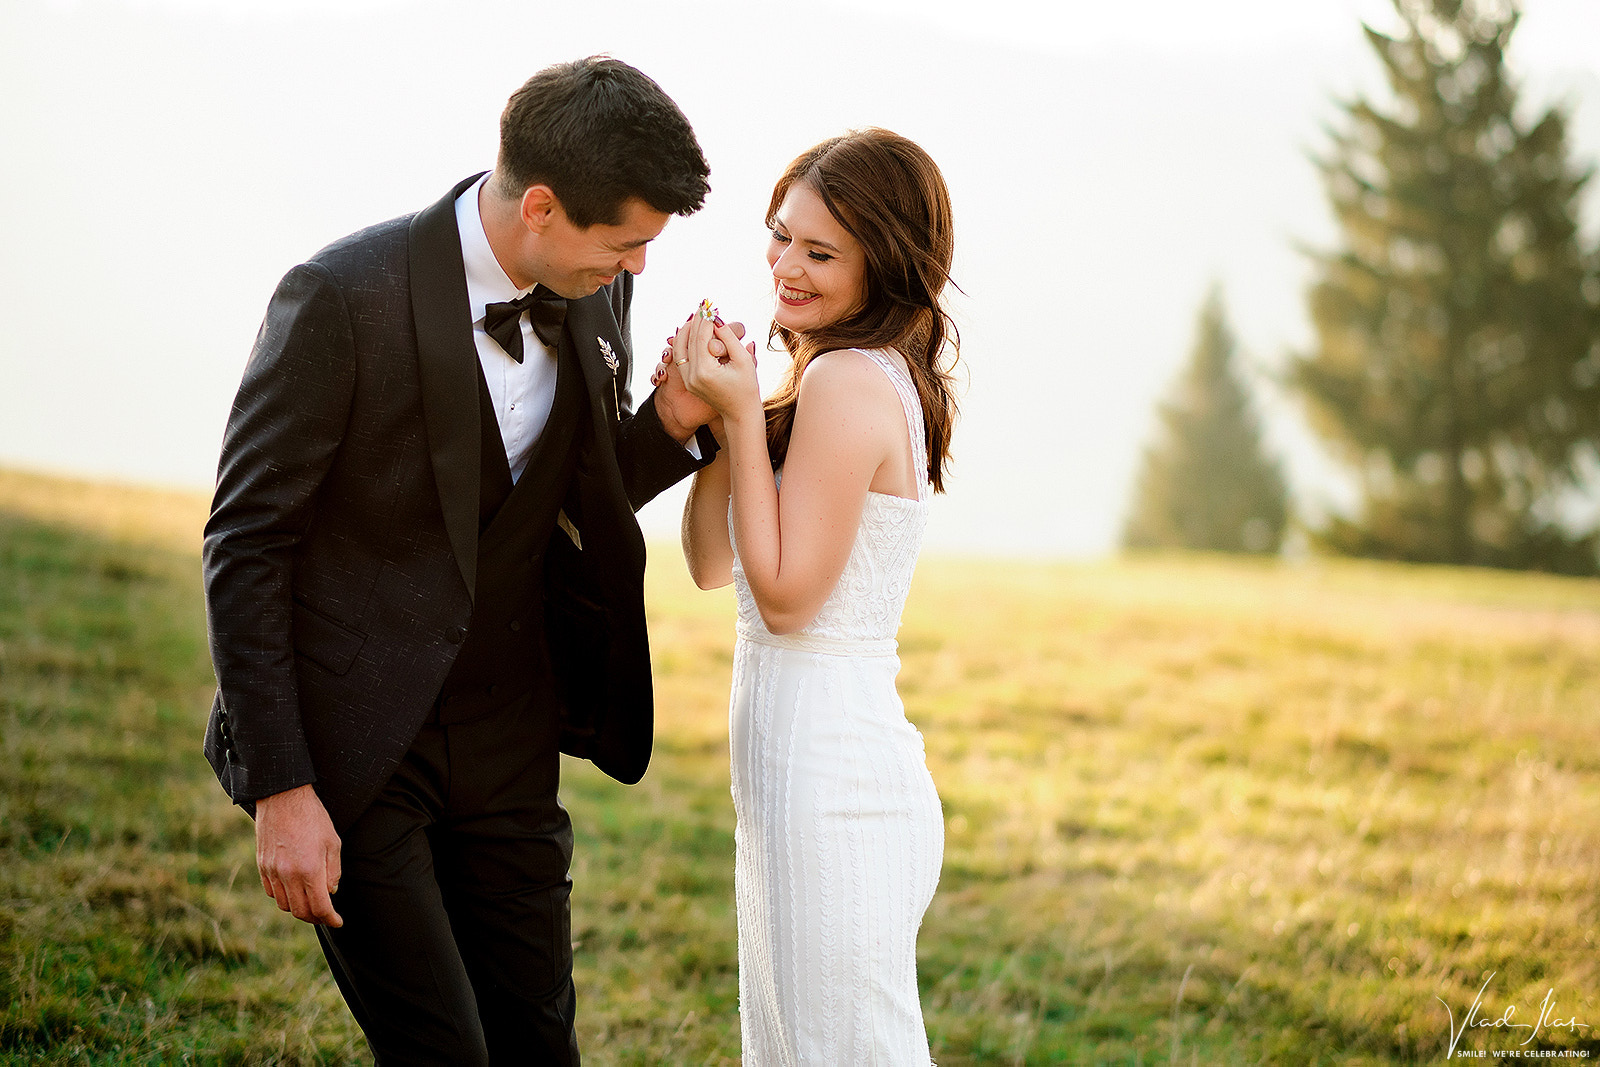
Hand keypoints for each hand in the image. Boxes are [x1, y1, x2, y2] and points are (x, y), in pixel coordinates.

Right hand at [255, 784, 342, 926]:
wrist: (283, 798)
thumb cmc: (313, 817)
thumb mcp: (332, 842)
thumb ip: (333, 871)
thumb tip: (330, 892)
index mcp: (309, 869)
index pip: (320, 907)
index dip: (330, 919)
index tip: (338, 922)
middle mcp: (288, 875)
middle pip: (301, 911)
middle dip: (316, 918)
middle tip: (326, 915)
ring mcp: (272, 871)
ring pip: (284, 905)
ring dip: (299, 909)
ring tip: (311, 904)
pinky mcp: (262, 866)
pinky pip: (271, 892)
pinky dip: (283, 897)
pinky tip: (294, 891)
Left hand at [652, 313, 752, 443]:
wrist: (740, 413)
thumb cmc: (747, 388)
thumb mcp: (743, 360)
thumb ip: (729, 338)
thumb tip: (717, 319)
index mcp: (706, 371)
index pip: (702, 337)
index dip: (707, 319)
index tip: (711, 306)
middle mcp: (692, 375)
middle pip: (690, 339)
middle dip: (698, 320)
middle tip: (704, 305)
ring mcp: (688, 380)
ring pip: (680, 347)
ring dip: (688, 329)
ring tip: (698, 315)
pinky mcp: (687, 381)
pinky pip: (682, 356)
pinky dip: (685, 341)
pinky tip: (693, 330)